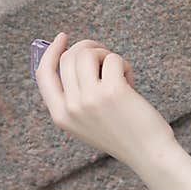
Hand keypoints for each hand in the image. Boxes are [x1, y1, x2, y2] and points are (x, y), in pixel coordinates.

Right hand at [35, 33, 175, 168]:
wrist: (147, 152)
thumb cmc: (121, 131)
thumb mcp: (86, 119)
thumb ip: (74, 95)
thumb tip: (72, 54)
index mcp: (60, 116)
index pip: (43, 74)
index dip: (51, 52)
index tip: (62, 37)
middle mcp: (71, 107)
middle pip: (69, 58)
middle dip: (89, 48)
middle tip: (106, 57)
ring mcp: (90, 99)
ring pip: (88, 53)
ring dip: (107, 54)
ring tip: (119, 72)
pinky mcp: (112, 91)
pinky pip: (113, 58)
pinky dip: (124, 64)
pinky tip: (130, 81)